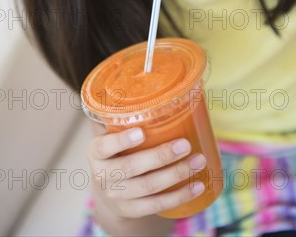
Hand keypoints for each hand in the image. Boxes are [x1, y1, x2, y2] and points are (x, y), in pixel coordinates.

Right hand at [87, 126, 205, 220]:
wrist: (107, 191)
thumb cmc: (116, 151)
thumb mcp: (111, 134)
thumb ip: (125, 116)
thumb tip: (163, 84)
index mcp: (96, 152)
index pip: (105, 146)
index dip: (122, 140)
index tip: (141, 131)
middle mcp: (104, 176)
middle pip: (133, 167)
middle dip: (161, 156)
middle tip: (185, 144)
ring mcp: (118, 196)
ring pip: (149, 187)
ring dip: (177, 174)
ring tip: (199, 161)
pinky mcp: (132, 210)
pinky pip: (157, 205)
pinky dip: (179, 196)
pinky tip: (198, 186)